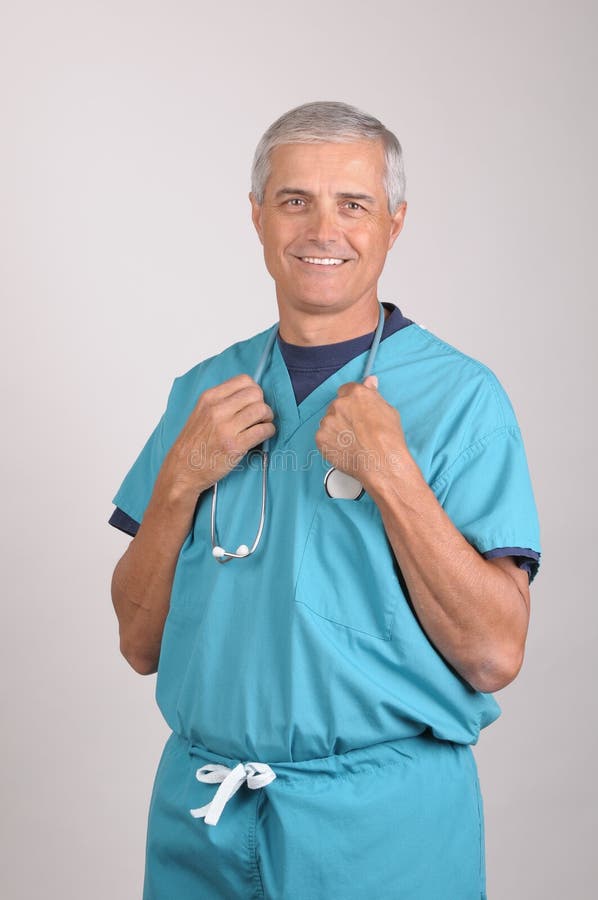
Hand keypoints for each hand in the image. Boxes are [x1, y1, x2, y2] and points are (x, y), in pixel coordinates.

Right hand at [159, 373, 275, 504]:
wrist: (182, 469)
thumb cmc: (193, 444)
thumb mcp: (201, 412)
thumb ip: (221, 401)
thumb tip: (249, 394)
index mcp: (209, 398)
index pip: (244, 380)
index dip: (254, 390)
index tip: (252, 401)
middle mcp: (217, 410)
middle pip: (256, 393)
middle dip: (262, 404)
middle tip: (259, 415)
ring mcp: (226, 428)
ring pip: (262, 410)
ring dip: (268, 417)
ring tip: (261, 425)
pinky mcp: (235, 446)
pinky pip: (264, 430)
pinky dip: (268, 431)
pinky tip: (262, 435)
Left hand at [314, 375, 409, 493]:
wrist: (381, 462)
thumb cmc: (388, 438)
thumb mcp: (388, 410)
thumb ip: (373, 395)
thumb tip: (370, 381)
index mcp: (356, 393)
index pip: (346, 390)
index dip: (352, 401)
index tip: (355, 410)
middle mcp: (339, 404)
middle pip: (336, 406)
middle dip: (344, 416)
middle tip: (356, 430)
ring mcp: (328, 421)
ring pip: (329, 422)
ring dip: (336, 428)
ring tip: (352, 442)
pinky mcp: (320, 437)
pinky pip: (323, 437)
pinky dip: (331, 442)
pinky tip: (344, 449)